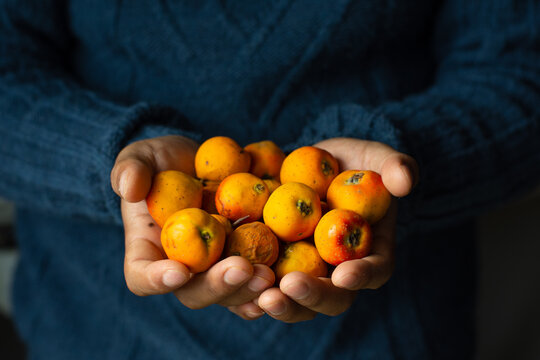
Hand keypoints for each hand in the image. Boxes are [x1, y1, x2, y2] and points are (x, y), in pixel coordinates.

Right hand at [110, 135, 274, 312]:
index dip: (157, 280)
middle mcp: (183, 270)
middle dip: (218, 286)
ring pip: (230, 294)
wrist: (200, 163)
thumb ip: (131, 169)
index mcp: (149, 252)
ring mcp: (216, 269)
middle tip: (241, 269)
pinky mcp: (245, 259)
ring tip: (270, 275)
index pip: (142, 276)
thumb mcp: (141, 157)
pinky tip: (287, 279)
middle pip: (195, 293)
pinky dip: (271, 285)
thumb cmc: (162, 163)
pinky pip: (256, 281)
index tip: (178, 271)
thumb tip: (129, 188)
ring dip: (249, 289)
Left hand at [227, 138, 417, 321]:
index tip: (344, 275)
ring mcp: (305, 272)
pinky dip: (248, 291)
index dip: (362, 276)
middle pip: (331, 298)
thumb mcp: (375, 158)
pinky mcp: (275, 265)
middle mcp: (338, 272)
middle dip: (311, 297)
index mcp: (370, 252)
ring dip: (279, 302)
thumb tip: (405, 179)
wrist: (315, 166)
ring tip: (258, 295)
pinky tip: (232, 283)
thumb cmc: (352, 164)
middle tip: (288, 288)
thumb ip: (394, 166)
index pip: (374, 270)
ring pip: (295, 301)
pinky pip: (263, 286)